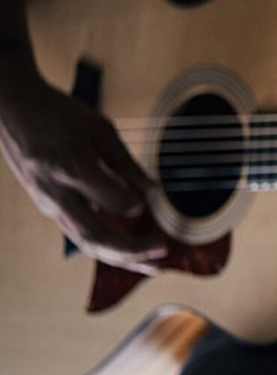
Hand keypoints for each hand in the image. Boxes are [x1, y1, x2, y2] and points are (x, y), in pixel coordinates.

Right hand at [0, 73, 165, 274]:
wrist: (12, 108)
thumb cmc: (59, 113)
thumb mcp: (99, 128)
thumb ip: (127, 163)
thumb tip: (154, 192)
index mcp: (72, 169)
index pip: (115, 202)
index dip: (138, 203)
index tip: (152, 197)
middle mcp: (57, 194)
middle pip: (97, 237)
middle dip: (133, 251)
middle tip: (164, 250)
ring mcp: (49, 204)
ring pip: (87, 243)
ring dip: (122, 258)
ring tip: (153, 265)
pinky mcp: (48, 207)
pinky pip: (79, 234)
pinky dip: (107, 247)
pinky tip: (130, 252)